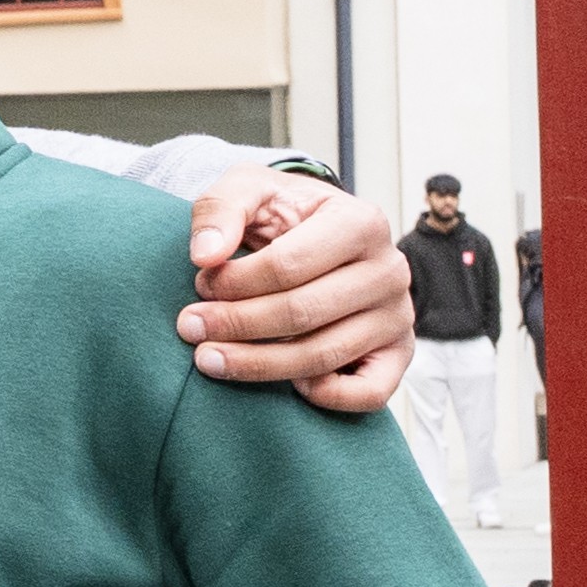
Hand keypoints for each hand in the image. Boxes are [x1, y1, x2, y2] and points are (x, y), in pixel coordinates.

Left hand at [182, 168, 413, 413]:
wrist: (316, 231)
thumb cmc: (280, 213)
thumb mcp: (248, 189)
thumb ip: (221, 210)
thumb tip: (204, 255)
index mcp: (360, 222)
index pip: (288, 266)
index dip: (234, 283)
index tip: (199, 284)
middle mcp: (389, 270)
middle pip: (302, 313)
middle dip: (235, 324)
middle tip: (189, 327)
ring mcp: (397, 314)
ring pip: (323, 355)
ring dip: (257, 366)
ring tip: (208, 359)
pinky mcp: (397, 353)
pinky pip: (369, 392)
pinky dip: (326, 397)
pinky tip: (286, 386)